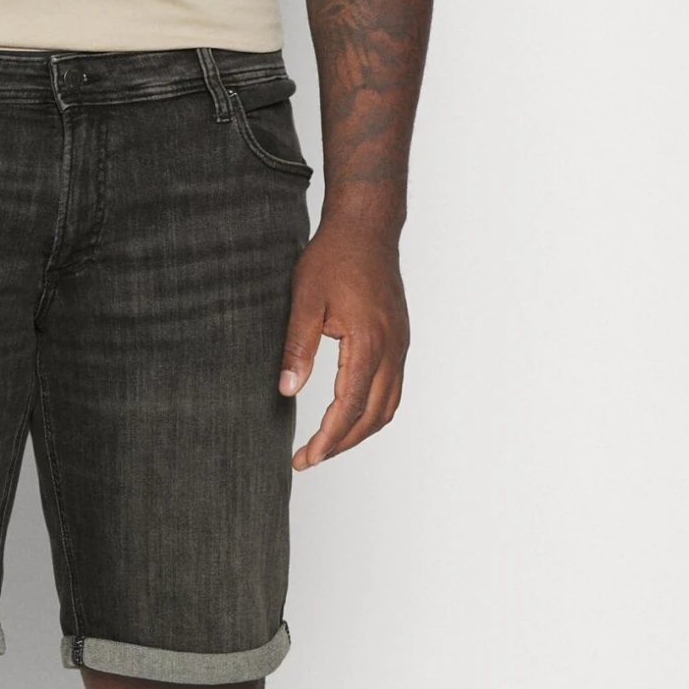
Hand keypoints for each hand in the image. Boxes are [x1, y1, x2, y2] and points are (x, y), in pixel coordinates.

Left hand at [278, 219, 408, 469]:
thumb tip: (287, 390)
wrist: (367, 229)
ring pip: (387, 406)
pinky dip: (373, 411)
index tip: (307, 458)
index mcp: (368, 342)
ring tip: (328, 444)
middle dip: (341, 443)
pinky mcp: (399, 341)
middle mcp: (391, 349)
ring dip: (360, 431)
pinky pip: (393, 389)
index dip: (329, 438)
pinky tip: (350, 416)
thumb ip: (297, 348)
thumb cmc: (334, 258)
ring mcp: (400, 346)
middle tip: (309, 458)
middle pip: (372, 415)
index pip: (349, 406)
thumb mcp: (304, 300)